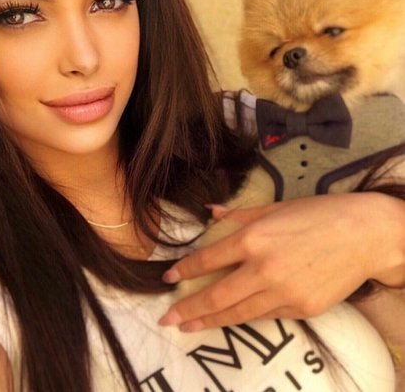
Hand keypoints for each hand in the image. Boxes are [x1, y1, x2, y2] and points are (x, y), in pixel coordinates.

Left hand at [158, 192, 404, 331]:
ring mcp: (283, 293)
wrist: (366, 235)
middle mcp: (263, 269)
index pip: (208, 259)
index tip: (168, 278)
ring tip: (190, 326)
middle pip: (216, 295)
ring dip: (210, 321)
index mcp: (254, 239)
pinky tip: (231, 318)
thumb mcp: (276, 207)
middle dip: (188, 309)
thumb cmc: (319, 214)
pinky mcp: (301, 309)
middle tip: (167, 319)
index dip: (184, 270)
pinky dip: (246, 317)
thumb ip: (239, 214)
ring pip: (238, 313)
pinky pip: (266, 315)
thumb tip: (210, 210)